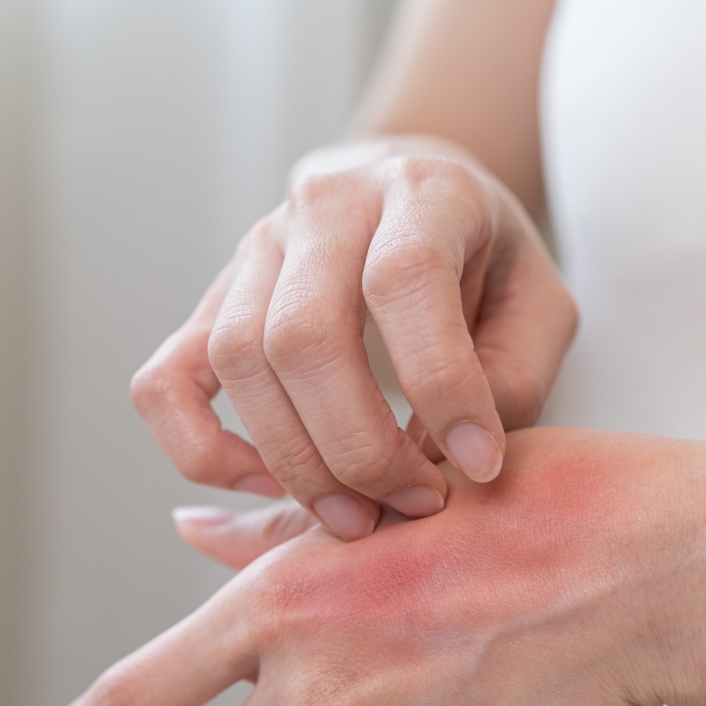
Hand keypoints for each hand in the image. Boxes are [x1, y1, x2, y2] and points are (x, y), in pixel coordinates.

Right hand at [130, 136, 576, 539]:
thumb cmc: (488, 265)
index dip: (441, 386)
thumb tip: (444, 459)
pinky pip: (165, 382)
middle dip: (360, 448)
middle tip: (413, 504)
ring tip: (359, 515)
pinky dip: (202, 449)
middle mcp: (325, 206)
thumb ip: (513, 379)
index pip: (405, 279)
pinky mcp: (214, 303)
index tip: (478, 466)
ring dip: (297, 463)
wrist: (415, 203)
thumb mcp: (540, 308)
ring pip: (239, 362)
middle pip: (304, 335)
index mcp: (421, 190)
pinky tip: (266, 484)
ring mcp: (256, 251)